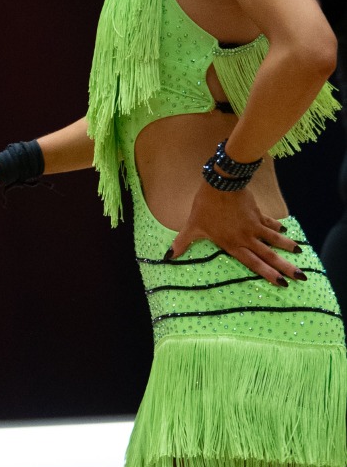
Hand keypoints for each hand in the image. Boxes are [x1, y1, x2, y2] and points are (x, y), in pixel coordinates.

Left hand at [170, 184, 304, 285]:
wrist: (221, 184)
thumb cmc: (205, 206)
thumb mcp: (192, 226)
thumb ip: (182, 243)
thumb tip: (167, 257)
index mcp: (232, 244)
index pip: (252, 263)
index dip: (267, 274)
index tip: (280, 283)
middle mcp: (246, 238)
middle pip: (268, 255)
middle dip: (284, 266)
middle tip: (300, 276)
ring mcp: (254, 225)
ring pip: (274, 239)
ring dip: (287, 246)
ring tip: (299, 253)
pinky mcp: (257, 213)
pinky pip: (270, 223)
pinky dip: (277, 228)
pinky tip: (285, 231)